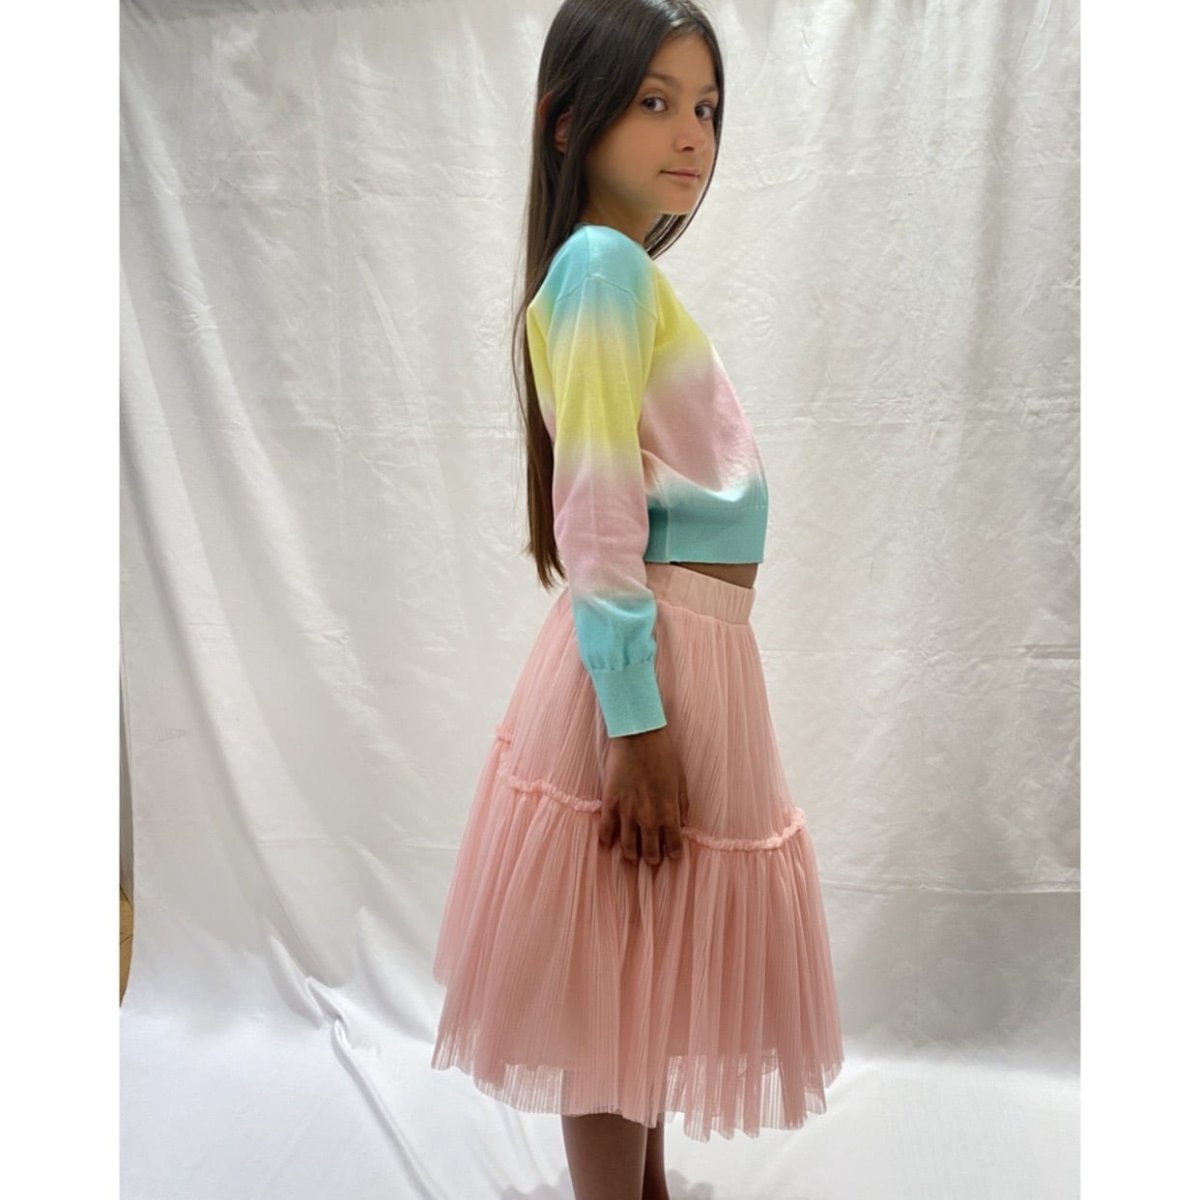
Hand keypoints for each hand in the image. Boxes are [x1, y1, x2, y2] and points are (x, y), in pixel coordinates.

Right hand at [598, 725, 689, 865]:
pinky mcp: (610, 803)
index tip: (673, 855)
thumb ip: (682, 805)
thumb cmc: (663, 754)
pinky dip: (606, 840)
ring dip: (631, 855)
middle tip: (651, 858)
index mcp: (669, 812)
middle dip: (652, 858)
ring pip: (627, 846)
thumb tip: (683, 823)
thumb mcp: (680, 780)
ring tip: (631, 857)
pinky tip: (607, 845)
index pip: (674, 844)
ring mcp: (627, 812)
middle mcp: (649, 818)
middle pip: (650, 851)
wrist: (638, 736)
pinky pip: (606, 829)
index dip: (674, 853)